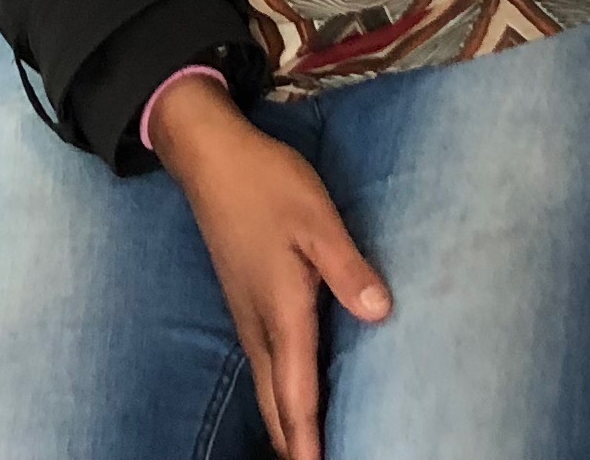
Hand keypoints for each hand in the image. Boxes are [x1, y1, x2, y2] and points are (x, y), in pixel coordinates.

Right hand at [150, 78, 388, 459]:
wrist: (209, 159)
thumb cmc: (267, 185)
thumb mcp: (317, 220)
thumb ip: (348, 269)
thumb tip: (380, 313)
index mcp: (281, 311)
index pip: (297, 394)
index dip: (308, 440)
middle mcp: (259, 324)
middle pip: (275, 404)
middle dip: (294, 443)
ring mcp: (246, 315)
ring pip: (266, 388)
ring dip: (286, 423)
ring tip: (307, 450)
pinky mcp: (244, 302)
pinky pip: (262, 367)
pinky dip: (278, 396)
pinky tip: (293, 397)